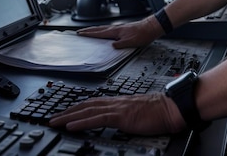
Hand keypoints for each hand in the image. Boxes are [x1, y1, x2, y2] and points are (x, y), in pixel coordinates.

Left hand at [48, 93, 184, 134]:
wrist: (172, 108)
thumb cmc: (161, 111)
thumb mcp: (140, 112)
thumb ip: (128, 115)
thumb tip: (122, 122)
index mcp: (120, 101)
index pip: (94, 103)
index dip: (79, 107)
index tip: (67, 112)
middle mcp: (116, 102)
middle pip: (86, 105)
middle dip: (68, 110)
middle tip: (54, 116)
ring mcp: (118, 108)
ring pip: (87, 110)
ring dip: (69, 116)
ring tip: (55, 121)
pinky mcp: (121, 116)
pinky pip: (97, 119)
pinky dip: (82, 122)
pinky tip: (71, 125)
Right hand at [76, 16, 162, 48]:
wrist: (151, 27)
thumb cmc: (143, 34)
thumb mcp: (131, 42)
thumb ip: (120, 45)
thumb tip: (111, 47)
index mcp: (115, 31)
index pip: (99, 32)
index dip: (89, 33)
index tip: (80, 33)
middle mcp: (116, 28)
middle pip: (99, 29)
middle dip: (88, 30)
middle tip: (80, 31)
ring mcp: (119, 28)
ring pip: (103, 29)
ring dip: (94, 30)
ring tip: (88, 31)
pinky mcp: (123, 29)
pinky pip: (108, 30)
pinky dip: (102, 31)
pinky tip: (104, 33)